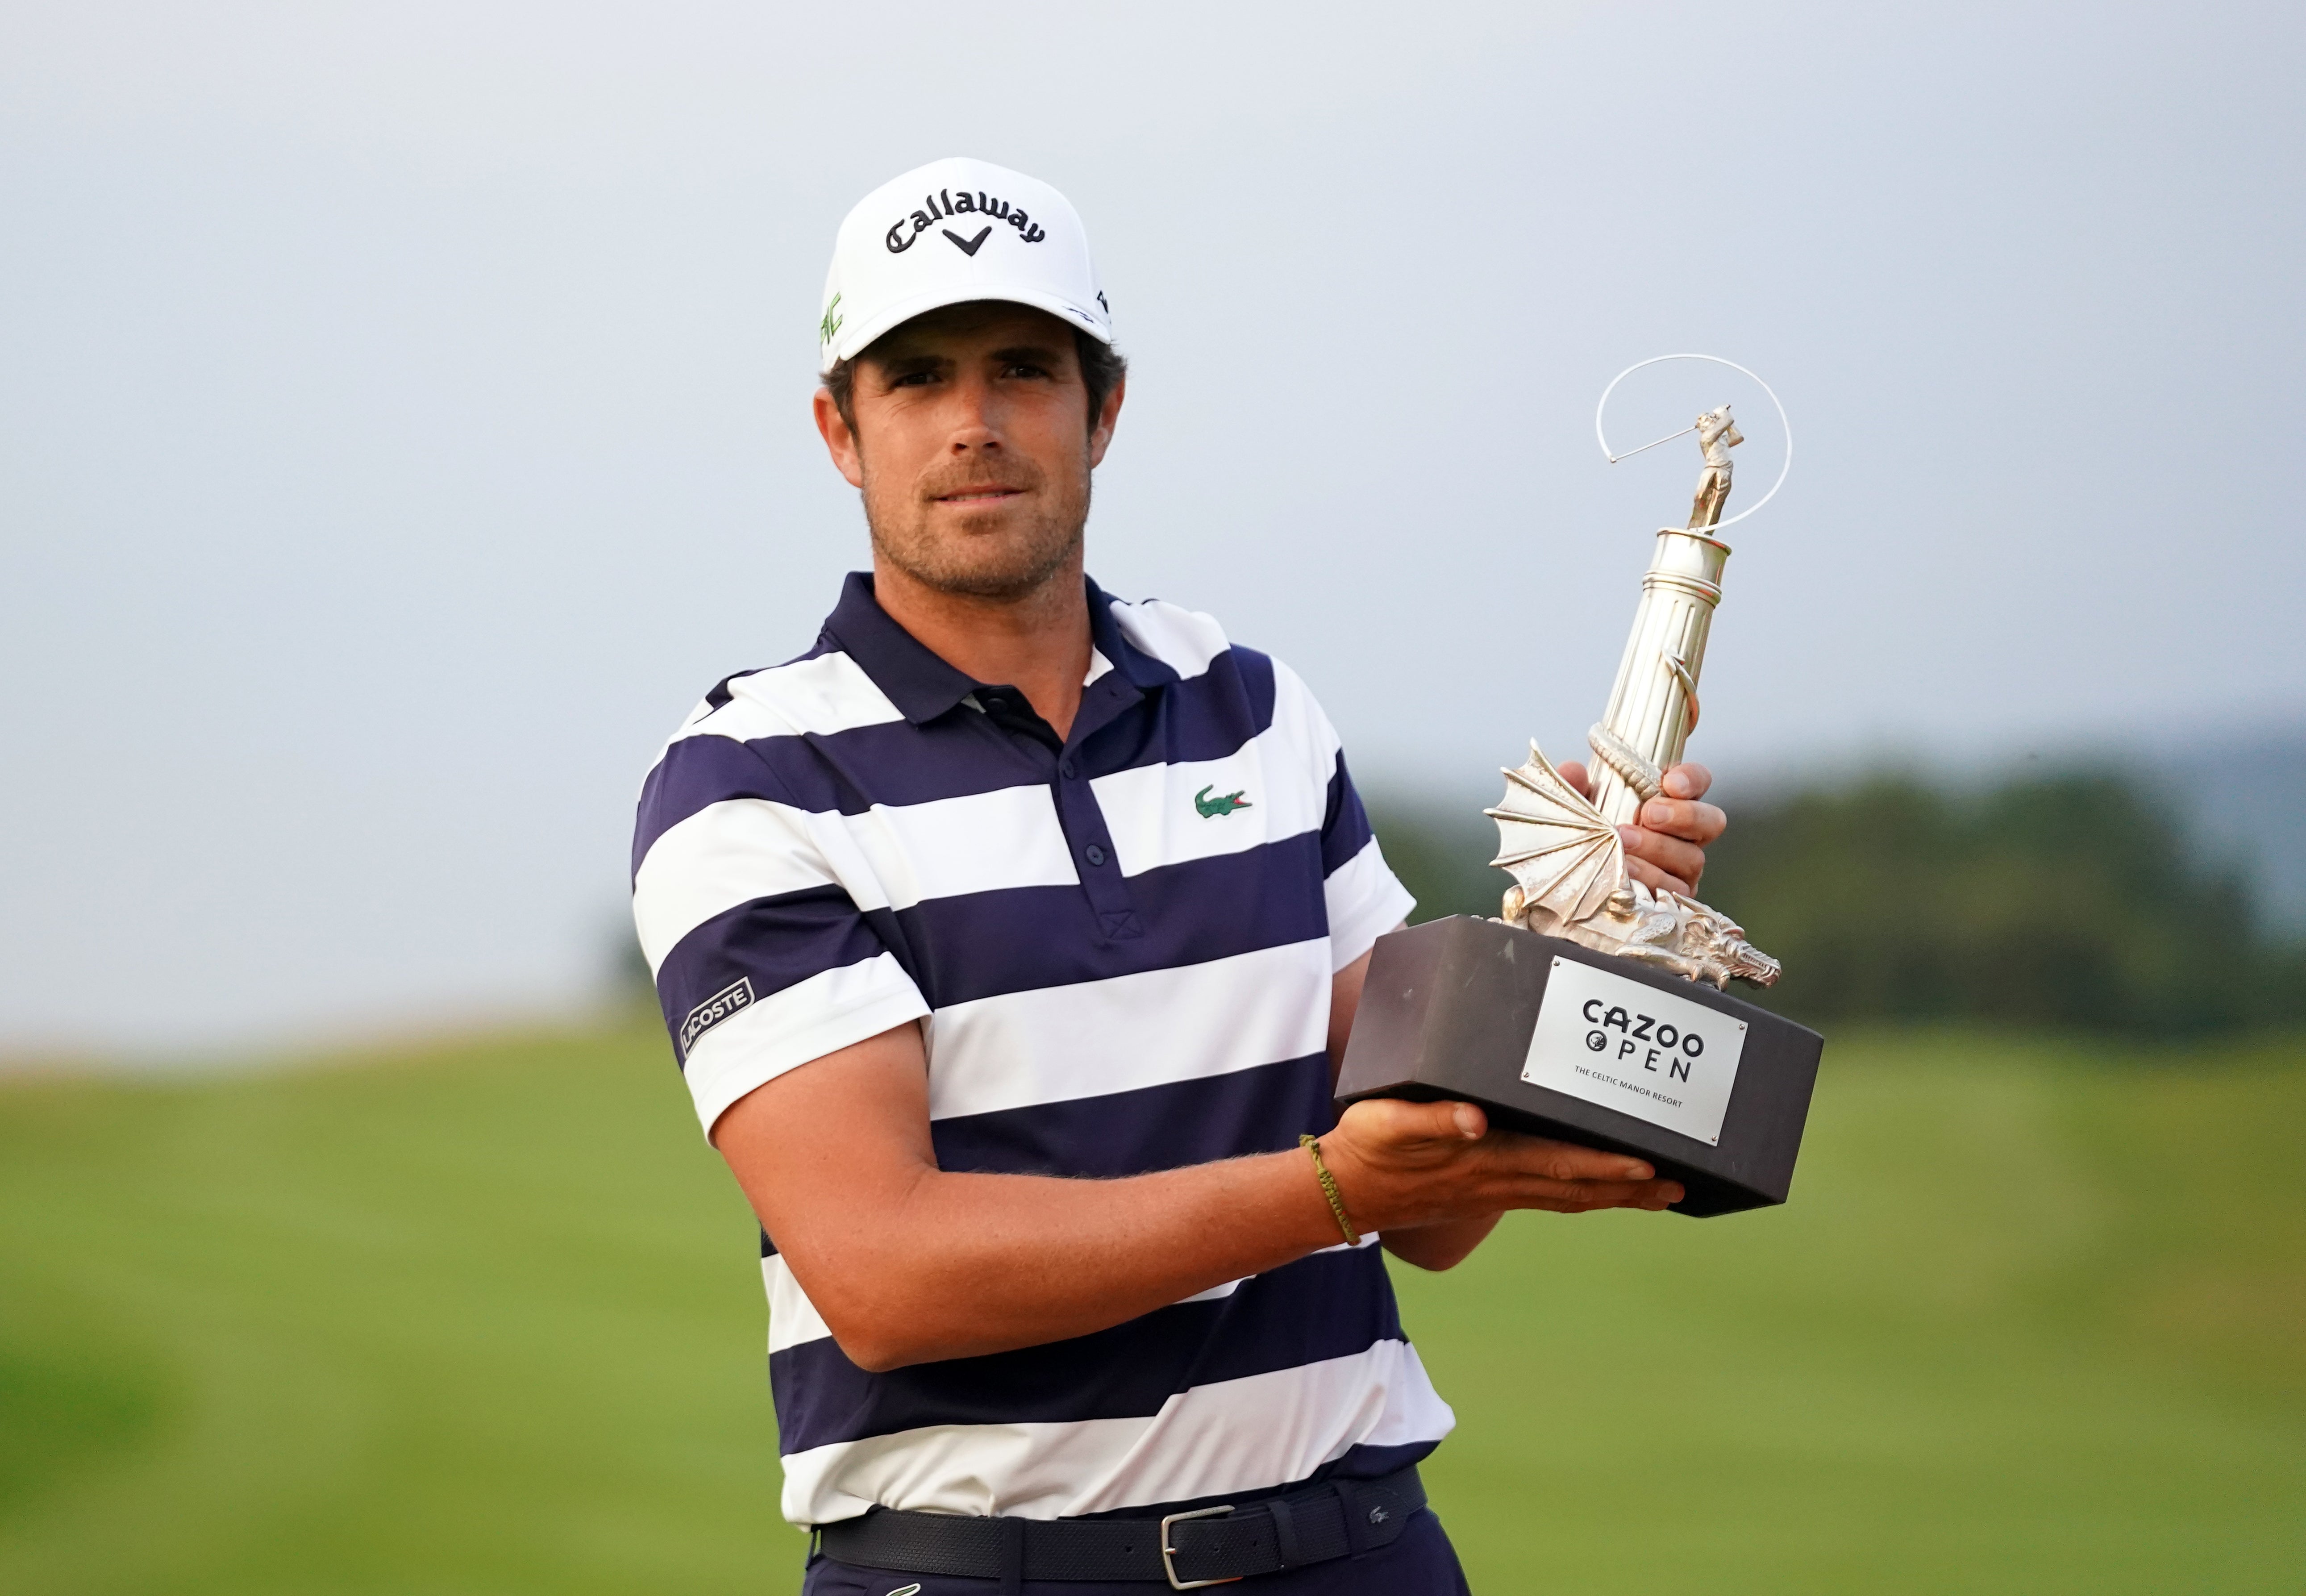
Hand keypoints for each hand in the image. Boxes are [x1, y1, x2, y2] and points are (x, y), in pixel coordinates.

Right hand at [1320, 1098, 1683, 1229]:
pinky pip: (1550, 1196)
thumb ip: (1431, 1119)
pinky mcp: (1487, 1192)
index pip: (1556, 1164)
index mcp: (1482, 1162)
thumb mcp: (1388, 1124)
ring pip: (1569, 1197)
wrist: (1343, 1193)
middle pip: (1577, 1188)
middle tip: (1680, 1187)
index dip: (1604, 1166)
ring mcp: (1494, 1193)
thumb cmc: (1366, 1150)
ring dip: (1617, 1197)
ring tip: (1662, 1194)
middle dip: (1630, 1188)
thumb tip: (1473, 1118)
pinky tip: (1601, 1192)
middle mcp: (1497, 1183)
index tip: (1648, 1166)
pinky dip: (1585, 1196)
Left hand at [1557, 759, 1724, 895]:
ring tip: (1625, 843)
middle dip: (1683, 815)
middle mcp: (1686, 835)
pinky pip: (1676, 891)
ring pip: (1693, 858)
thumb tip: (1573, 772)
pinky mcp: (1676, 899)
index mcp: (1670, 803)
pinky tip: (1627, 873)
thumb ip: (1575, 786)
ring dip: (1659, 849)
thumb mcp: (1579, 808)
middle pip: (1711, 821)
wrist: (1578, 885)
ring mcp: (1684, 869)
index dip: (1692, 779)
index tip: (1670, 782)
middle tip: (1649, 814)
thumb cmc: (1591, 837)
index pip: (1698, 782)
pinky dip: (1652, 879)